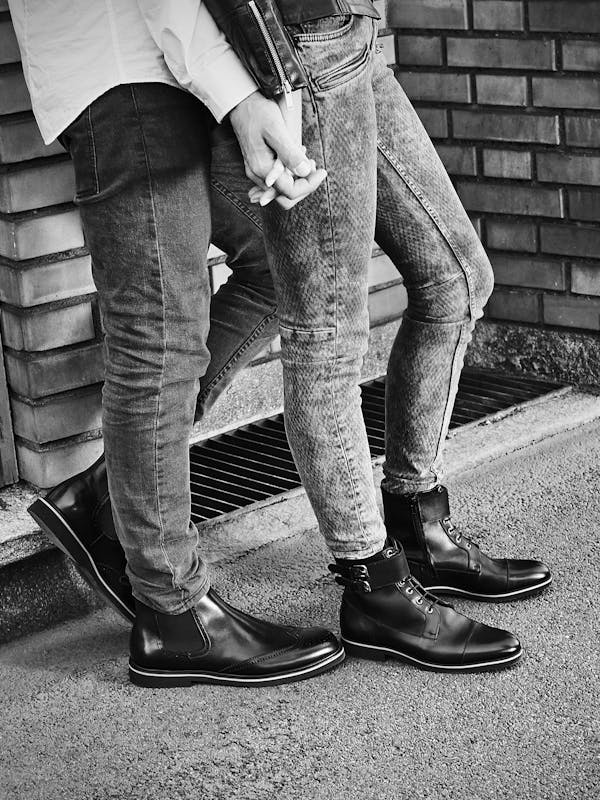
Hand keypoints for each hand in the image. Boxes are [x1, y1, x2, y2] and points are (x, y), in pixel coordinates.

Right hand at [229, 91, 325, 208]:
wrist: (240, 103)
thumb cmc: (258, 112)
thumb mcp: (276, 130)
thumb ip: (290, 153)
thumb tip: (305, 171)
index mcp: (263, 169)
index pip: (291, 192)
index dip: (310, 185)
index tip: (322, 171)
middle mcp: (257, 175)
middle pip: (286, 196)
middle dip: (304, 185)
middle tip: (315, 166)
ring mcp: (256, 172)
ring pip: (282, 189)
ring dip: (298, 178)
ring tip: (307, 158)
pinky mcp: (258, 166)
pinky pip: (277, 180)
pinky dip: (290, 174)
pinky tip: (296, 159)